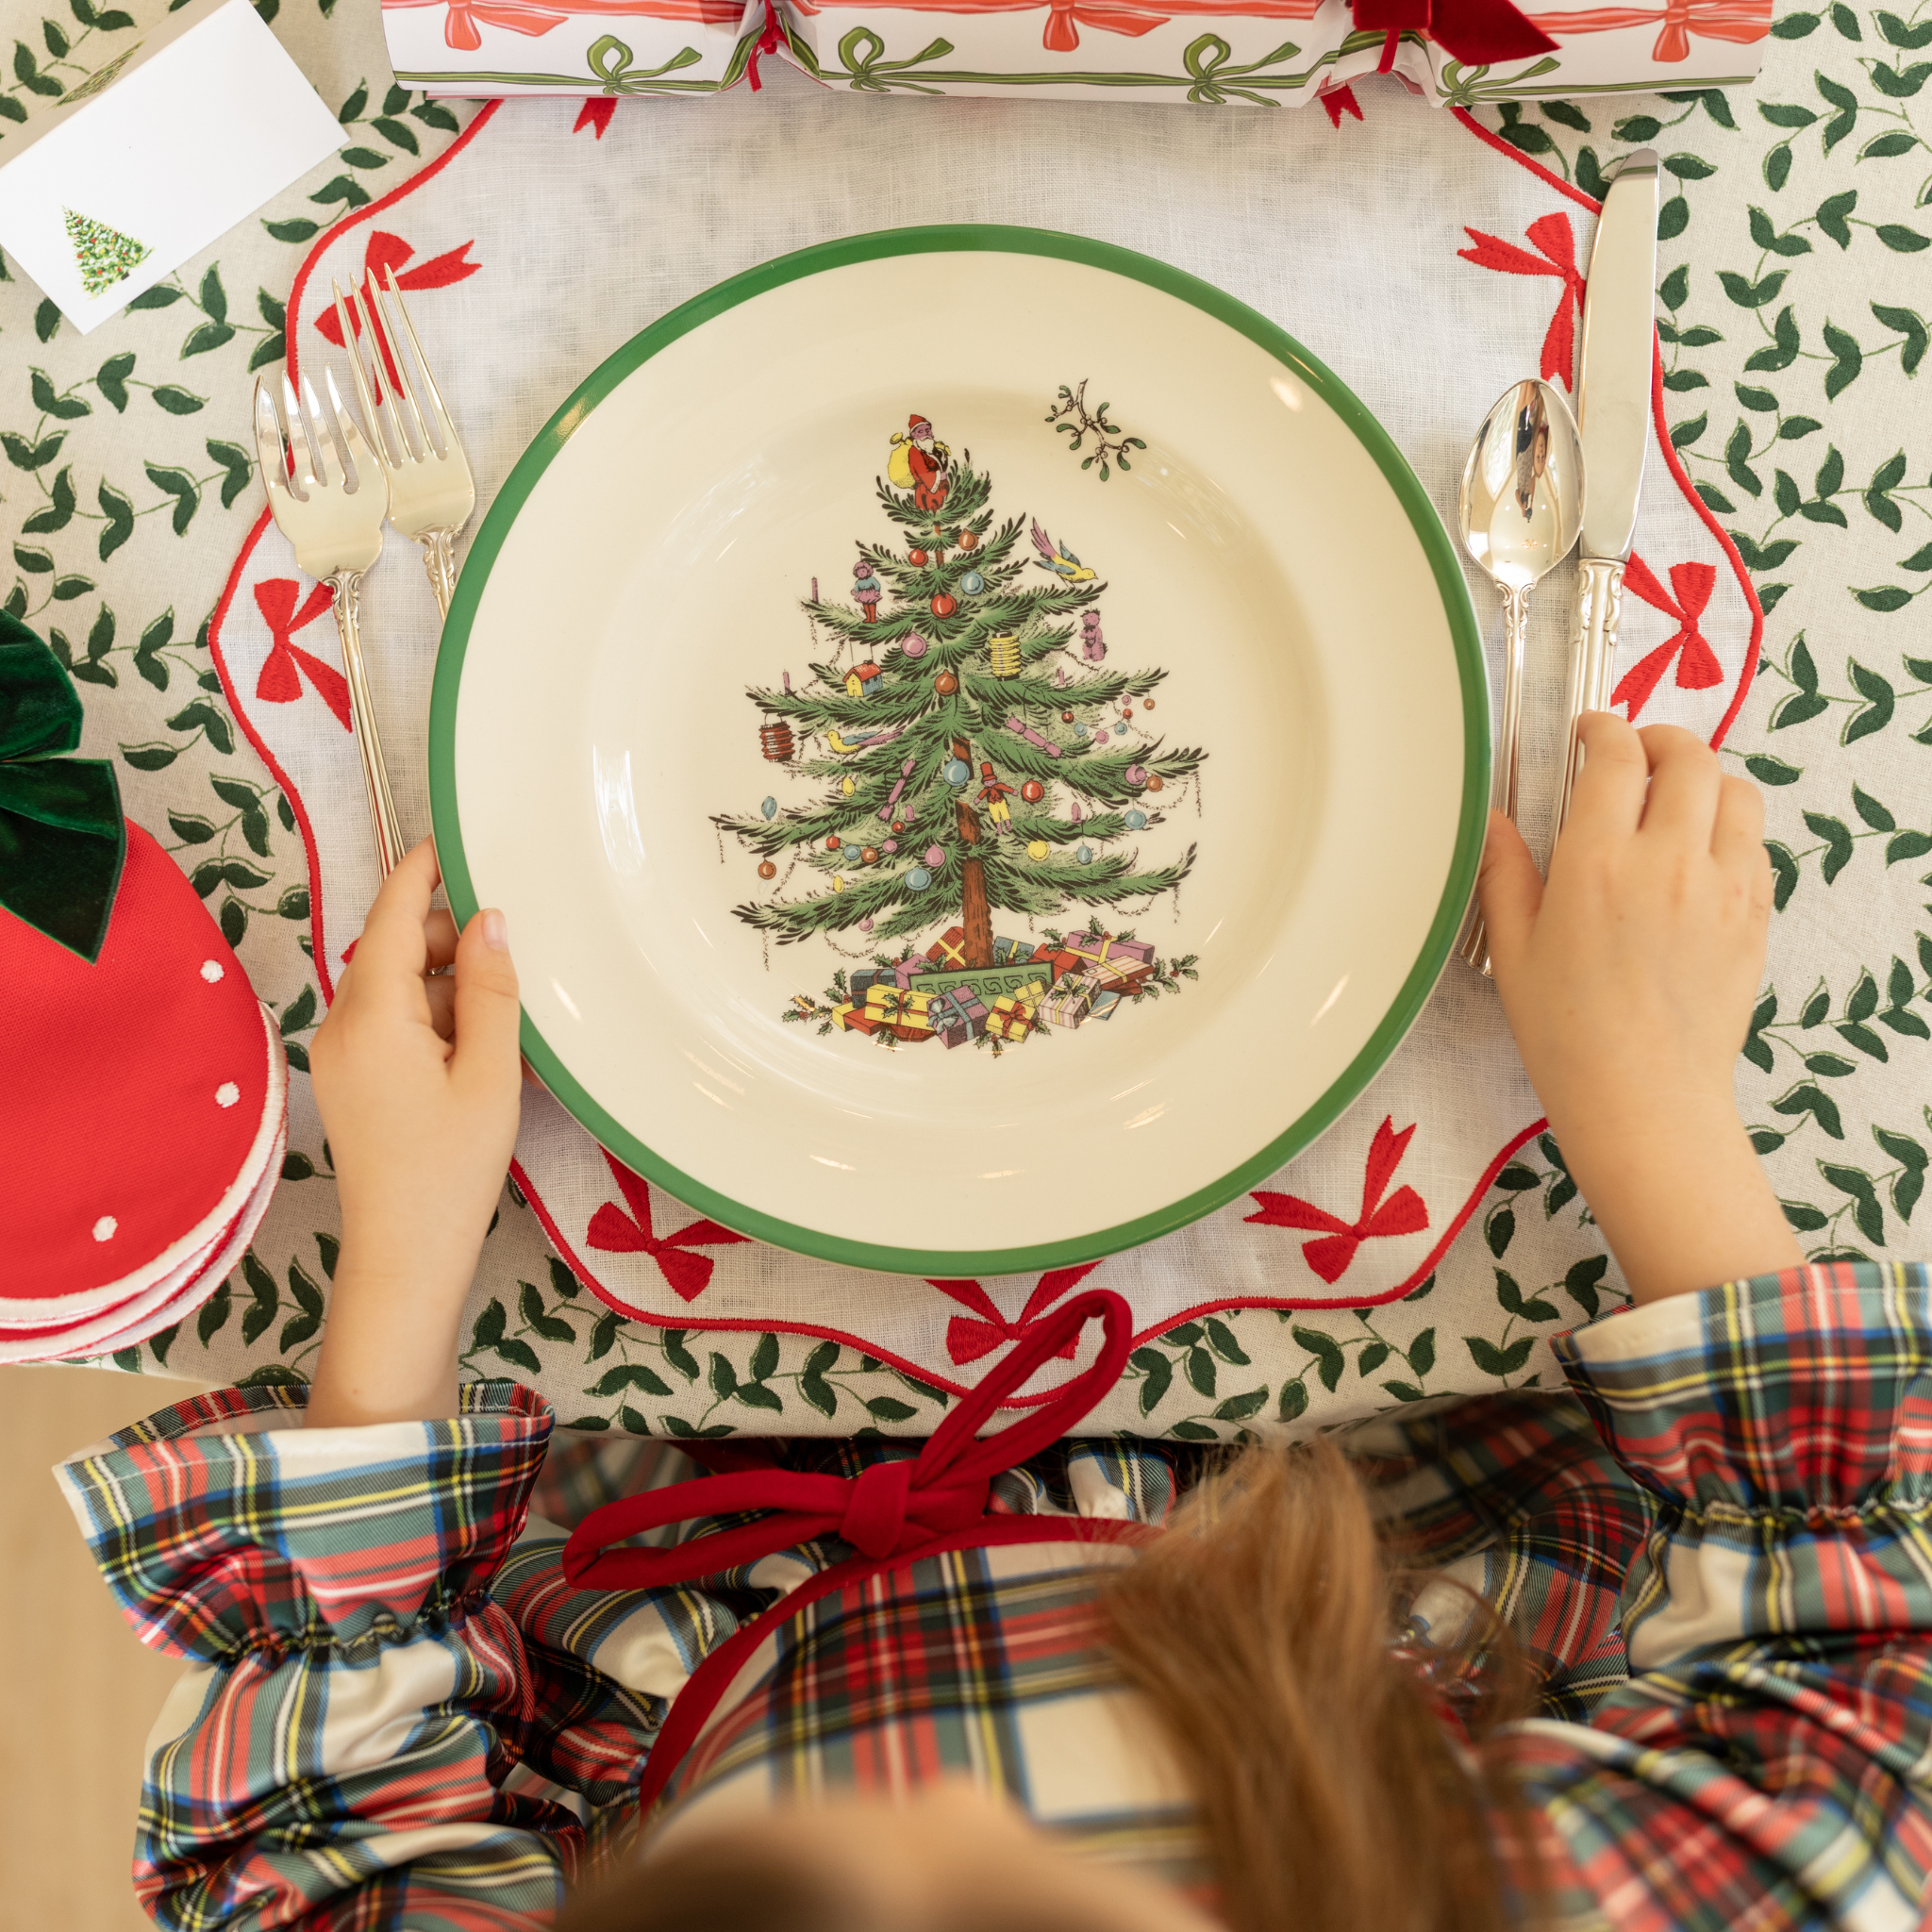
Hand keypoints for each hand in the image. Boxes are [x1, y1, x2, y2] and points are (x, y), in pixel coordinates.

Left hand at [306, 839, 521, 1425]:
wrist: (406, 1256)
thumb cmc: (449, 1170)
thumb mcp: (489, 1072)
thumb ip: (492, 988)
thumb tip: (490, 920)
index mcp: (371, 1014)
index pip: (394, 915)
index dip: (423, 870)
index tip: (453, 837)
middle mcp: (342, 1024)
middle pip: (398, 949)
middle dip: (455, 940)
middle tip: (519, 955)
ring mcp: (343, 1054)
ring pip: (403, 987)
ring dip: (455, 987)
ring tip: (511, 1022)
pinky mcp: (355, 1080)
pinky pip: (398, 1024)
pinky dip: (442, 1021)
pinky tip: (486, 1051)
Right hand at [1479, 711, 1800, 1304]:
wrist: (1644, 1097)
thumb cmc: (1567, 1032)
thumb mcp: (1515, 949)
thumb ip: (1505, 873)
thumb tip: (1493, 821)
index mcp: (1597, 863)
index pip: (1616, 757)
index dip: (1603, 728)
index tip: (1590, 732)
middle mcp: (1668, 861)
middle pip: (1688, 758)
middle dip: (1660, 740)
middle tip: (1635, 754)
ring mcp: (1722, 887)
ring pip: (1737, 792)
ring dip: (1706, 779)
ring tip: (1678, 797)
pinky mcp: (1754, 917)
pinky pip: (1756, 846)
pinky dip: (1731, 830)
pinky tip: (1701, 853)